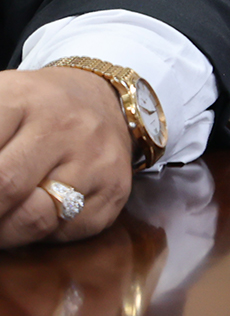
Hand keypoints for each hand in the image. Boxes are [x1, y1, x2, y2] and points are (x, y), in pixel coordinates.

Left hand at [0, 68, 133, 247]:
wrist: (103, 98)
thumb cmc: (33, 108)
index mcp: (23, 99)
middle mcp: (66, 127)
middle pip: (4, 189)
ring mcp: (95, 159)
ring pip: (35, 220)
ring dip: (5, 232)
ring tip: (2, 217)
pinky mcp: (114, 189)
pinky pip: (67, 232)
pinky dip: (43, 234)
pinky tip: (37, 214)